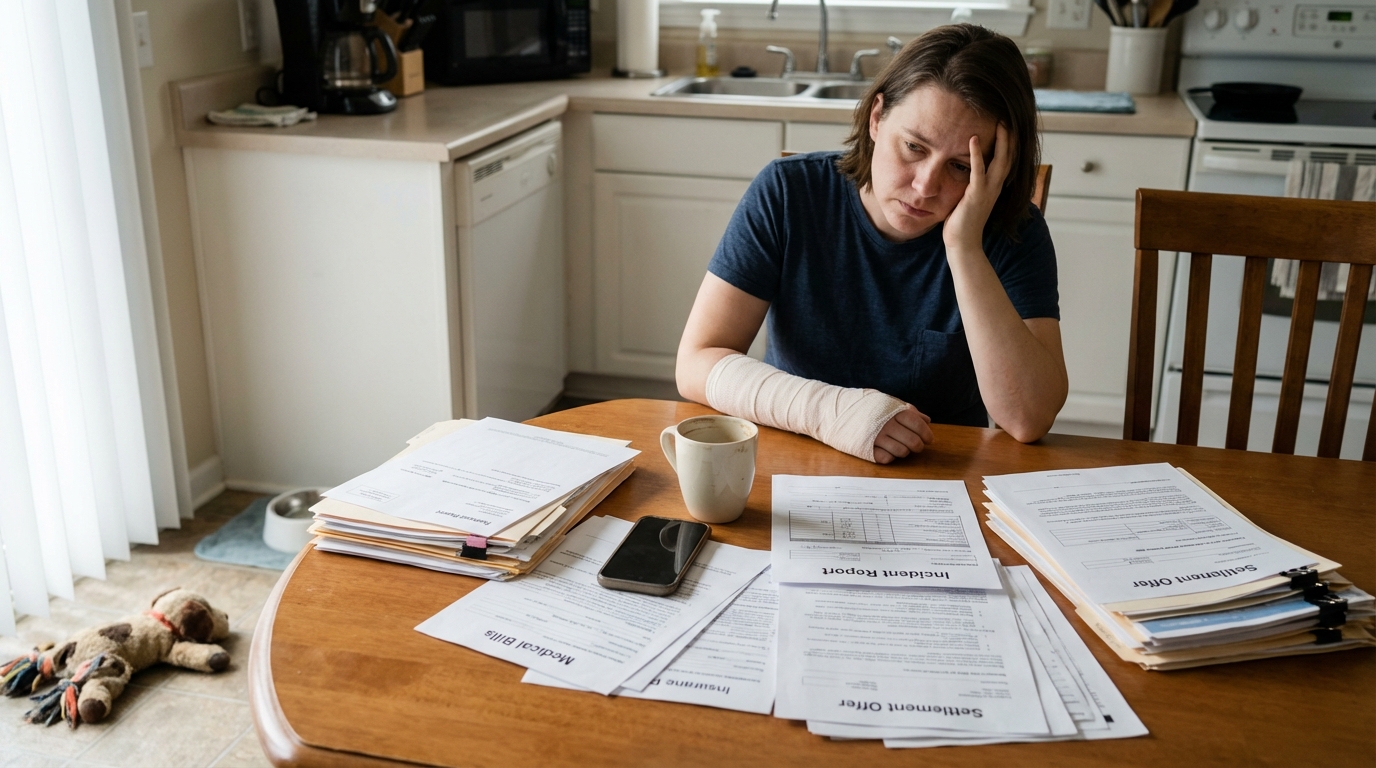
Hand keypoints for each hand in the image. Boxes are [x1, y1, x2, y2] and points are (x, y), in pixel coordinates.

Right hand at [872, 404, 934, 463]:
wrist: (839, 412)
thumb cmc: (868, 408)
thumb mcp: (888, 403)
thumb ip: (908, 411)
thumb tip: (927, 420)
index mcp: (893, 412)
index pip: (917, 424)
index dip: (926, 434)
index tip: (928, 439)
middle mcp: (886, 424)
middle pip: (913, 441)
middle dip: (919, 446)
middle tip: (917, 446)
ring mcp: (876, 438)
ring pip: (902, 452)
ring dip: (905, 451)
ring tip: (900, 446)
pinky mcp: (867, 449)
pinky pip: (887, 459)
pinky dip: (890, 456)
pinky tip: (887, 450)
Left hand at [943, 123, 1012, 253]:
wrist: (963, 243)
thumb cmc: (962, 222)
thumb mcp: (968, 198)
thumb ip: (971, 184)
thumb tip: (962, 170)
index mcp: (994, 187)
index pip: (1006, 161)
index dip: (1009, 144)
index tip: (1007, 126)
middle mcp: (995, 187)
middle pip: (1009, 157)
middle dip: (1010, 137)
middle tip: (1008, 117)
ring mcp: (988, 190)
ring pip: (1000, 161)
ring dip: (1001, 141)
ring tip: (1000, 122)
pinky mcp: (976, 194)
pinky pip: (978, 170)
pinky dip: (977, 154)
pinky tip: (974, 139)